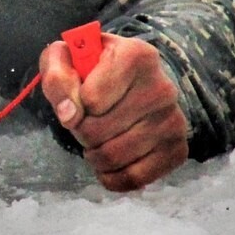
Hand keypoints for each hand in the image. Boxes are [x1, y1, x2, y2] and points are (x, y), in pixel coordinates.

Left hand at [38, 32, 188, 191]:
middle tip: (86, 121)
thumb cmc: (94, 70)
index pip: (90, 100)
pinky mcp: (177, 149)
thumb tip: (70, 116)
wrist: (135, 82)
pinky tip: (108, 162)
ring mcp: (173, 120)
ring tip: (96, 139)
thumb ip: (57, 79)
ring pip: (113, 157)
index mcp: (136, 56)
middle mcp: (162, 88)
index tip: (79, 97)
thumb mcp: (65, 59)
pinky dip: (111, 177)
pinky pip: (134, 178)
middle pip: (96, 132)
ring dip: (93, 155)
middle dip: (80, 131)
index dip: (73, 105)